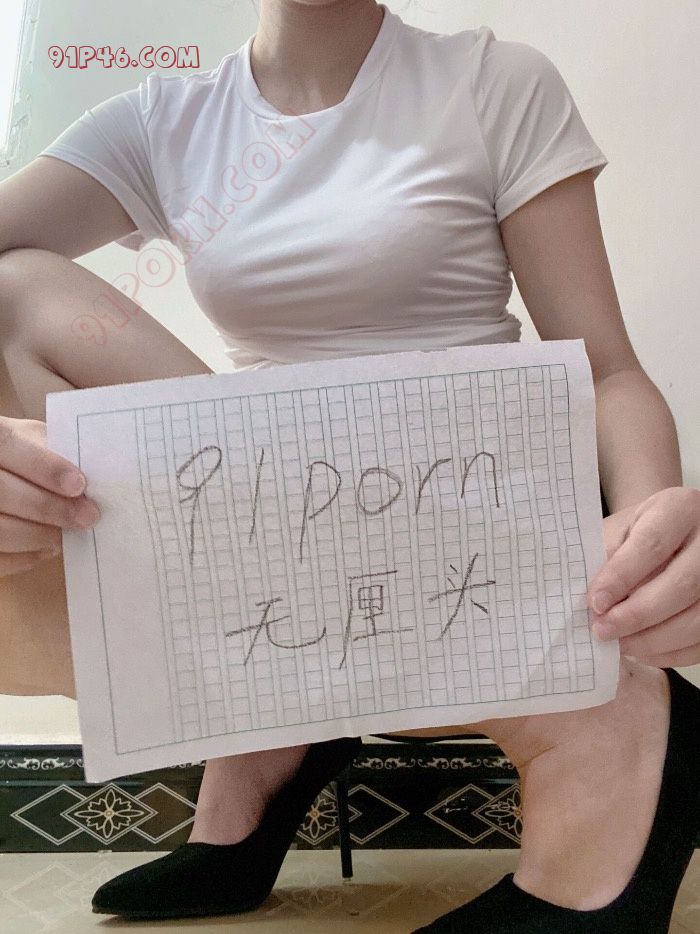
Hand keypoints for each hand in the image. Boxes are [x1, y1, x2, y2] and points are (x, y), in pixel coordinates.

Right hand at [0, 416, 100, 575]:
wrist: (1, 470)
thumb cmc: (23, 454)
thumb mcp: (34, 441)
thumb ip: (57, 451)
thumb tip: (96, 474)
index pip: (9, 445)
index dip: (44, 467)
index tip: (79, 485)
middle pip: (2, 492)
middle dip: (50, 508)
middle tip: (87, 518)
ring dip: (38, 536)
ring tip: (65, 536)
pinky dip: (23, 557)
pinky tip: (45, 549)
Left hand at [587, 486, 699, 667]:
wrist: (672, 534)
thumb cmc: (639, 533)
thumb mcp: (620, 530)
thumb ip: (606, 558)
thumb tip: (591, 602)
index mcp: (679, 510)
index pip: (652, 545)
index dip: (621, 577)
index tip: (595, 603)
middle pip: (681, 585)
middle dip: (637, 615)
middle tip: (602, 631)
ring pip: (697, 619)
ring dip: (653, 639)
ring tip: (619, 644)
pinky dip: (671, 652)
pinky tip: (643, 650)